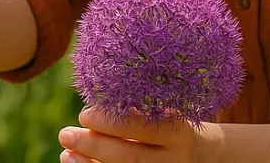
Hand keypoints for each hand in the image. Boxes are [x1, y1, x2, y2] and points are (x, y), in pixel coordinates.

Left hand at [58, 107, 220, 162]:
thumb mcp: (165, 114)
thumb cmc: (174, 127)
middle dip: (94, 146)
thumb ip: (137, 113)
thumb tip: (92, 113)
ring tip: (66, 153)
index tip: (85, 113)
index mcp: (178, 132)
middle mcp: (173, 160)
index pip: (142, 128)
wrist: (204, 157)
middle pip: (130, 158)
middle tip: (65, 133)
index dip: (112, 123)